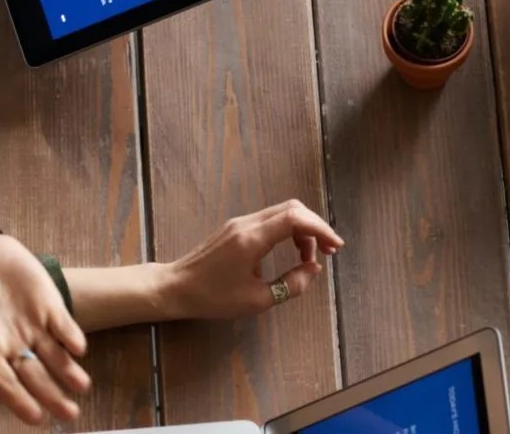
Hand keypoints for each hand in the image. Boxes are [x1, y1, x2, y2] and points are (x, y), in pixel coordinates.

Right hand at [0, 229, 90, 424]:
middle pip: (35, 375)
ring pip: (54, 355)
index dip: (20, 400)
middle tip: (70, 414)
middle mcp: (12, 343)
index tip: (36, 418)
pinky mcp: (47, 304)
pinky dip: (72, 336)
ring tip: (82, 387)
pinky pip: (63, 324)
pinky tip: (80, 349)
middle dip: (52, 395)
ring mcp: (32, 324)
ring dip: (68, 371)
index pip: (5, 382)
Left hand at [161, 199, 343, 319]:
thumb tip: (313, 271)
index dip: (320, 229)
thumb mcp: (255, 300)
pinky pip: (270, 219)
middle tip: (328, 250)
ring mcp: (240, 222)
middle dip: (315, 226)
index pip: (295, 219)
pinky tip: (291, 250)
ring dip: (302, 229)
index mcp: (252, 239)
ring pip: (282, 212)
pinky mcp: (236, 227)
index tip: (335, 246)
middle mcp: (247, 223)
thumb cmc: (212, 298)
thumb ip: (290, 286)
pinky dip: (288, 230)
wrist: (174, 287)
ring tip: (309, 257)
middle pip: (292, 208)